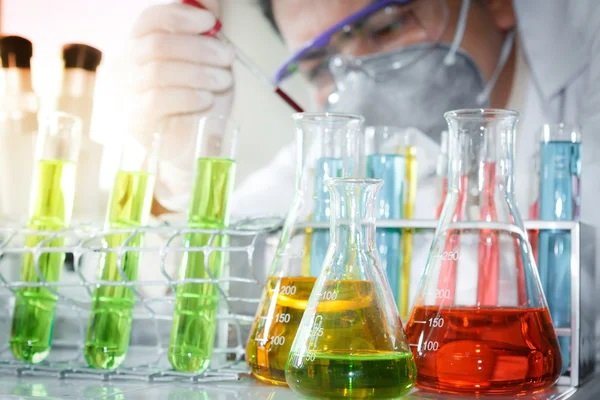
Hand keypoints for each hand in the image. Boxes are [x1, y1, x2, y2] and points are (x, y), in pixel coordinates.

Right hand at [128, 1, 234, 210]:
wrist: (196, 145)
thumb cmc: (200, 99)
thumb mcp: (208, 61)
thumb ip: (205, 28)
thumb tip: (210, 0)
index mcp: (140, 45)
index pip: (149, 20)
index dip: (180, 16)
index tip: (211, 23)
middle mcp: (127, 66)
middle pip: (156, 44)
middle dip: (198, 47)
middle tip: (228, 57)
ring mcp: (127, 94)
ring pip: (159, 71)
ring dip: (199, 72)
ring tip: (223, 80)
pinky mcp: (136, 121)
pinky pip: (158, 100)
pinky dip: (188, 95)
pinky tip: (207, 100)